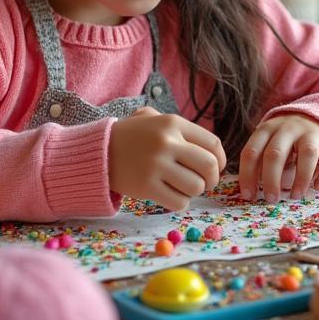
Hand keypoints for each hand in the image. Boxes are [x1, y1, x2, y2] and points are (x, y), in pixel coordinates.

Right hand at [107, 106, 225, 209]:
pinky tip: (171, 196)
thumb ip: (181, 127)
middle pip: (210, 166)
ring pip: (196, 186)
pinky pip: (179, 202)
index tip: (216, 168)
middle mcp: (167, 142)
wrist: (97, 152)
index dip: (221, 160)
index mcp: (173, 123)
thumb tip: (213, 150)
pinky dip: (180, 202)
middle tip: (205, 183)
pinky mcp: (146, 187)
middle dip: (212, 179)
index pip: (213, 144)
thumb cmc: (130, 136)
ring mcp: (156, 165)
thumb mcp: (152, 117)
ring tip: (183, 188)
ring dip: (194, 191)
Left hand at [238, 114, 318, 202]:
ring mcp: (312, 134)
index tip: (248, 196)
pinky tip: (317, 187)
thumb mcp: (269, 142)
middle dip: (271, 179)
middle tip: (271, 199)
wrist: (316, 118)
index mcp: (268, 129)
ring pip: (307, 154)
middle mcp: (289, 129)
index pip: (252, 152)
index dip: (247, 175)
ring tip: (295, 196)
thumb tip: (252, 193)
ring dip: (300, 179)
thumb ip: (261, 162)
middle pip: (276, 153)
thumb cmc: (286, 139)